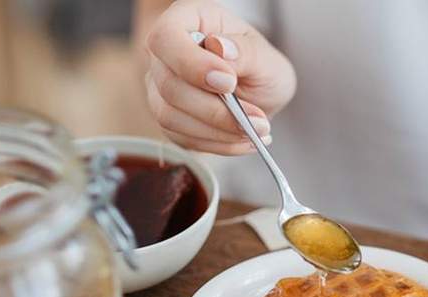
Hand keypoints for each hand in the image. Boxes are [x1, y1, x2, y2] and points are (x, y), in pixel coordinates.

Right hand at [144, 0, 295, 154]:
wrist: (258, 92)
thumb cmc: (259, 65)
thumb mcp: (266, 57)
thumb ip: (246, 53)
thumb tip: (220, 48)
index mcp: (187, 21)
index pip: (166, 38)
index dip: (192, 64)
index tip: (228, 83)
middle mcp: (165, 54)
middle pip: (169, 86)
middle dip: (215, 110)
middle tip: (256, 119)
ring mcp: (161, 88)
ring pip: (170, 117)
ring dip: (217, 132)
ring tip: (255, 131)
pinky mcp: (169, 118)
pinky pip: (182, 138)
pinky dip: (217, 144)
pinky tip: (242, 140)